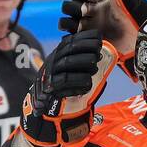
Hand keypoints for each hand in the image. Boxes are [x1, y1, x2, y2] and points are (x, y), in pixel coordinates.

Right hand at [19, 29, 114, 146]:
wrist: (44, 110)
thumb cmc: (61, 91)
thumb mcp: (70, 74)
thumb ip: (82, 66)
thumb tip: (103, 58)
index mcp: (57, 56)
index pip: (70, 42)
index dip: (84, 38)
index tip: (98, 37)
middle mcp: (52, 63)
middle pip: (68, 51)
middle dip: (85, 48)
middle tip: (98, 52)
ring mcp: (49, 75)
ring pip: (66, 64)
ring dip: (82, 64)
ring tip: (95, 67)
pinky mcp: (49, 89)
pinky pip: (64, 82)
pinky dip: (77, 82)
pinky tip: (88, 84)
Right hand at [59, 0, 146, 76]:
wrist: (143, 42)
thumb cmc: (139, 20)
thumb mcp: (132, 4)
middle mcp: (90, 13)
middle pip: (68, 6)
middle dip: (72, 7)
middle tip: (84, 10)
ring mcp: (88, 28)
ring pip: (66, 22)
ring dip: (68, 22)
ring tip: (80, 25)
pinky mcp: (88, 42)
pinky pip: (71, 39)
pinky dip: (71, 38)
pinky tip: (80, 37)